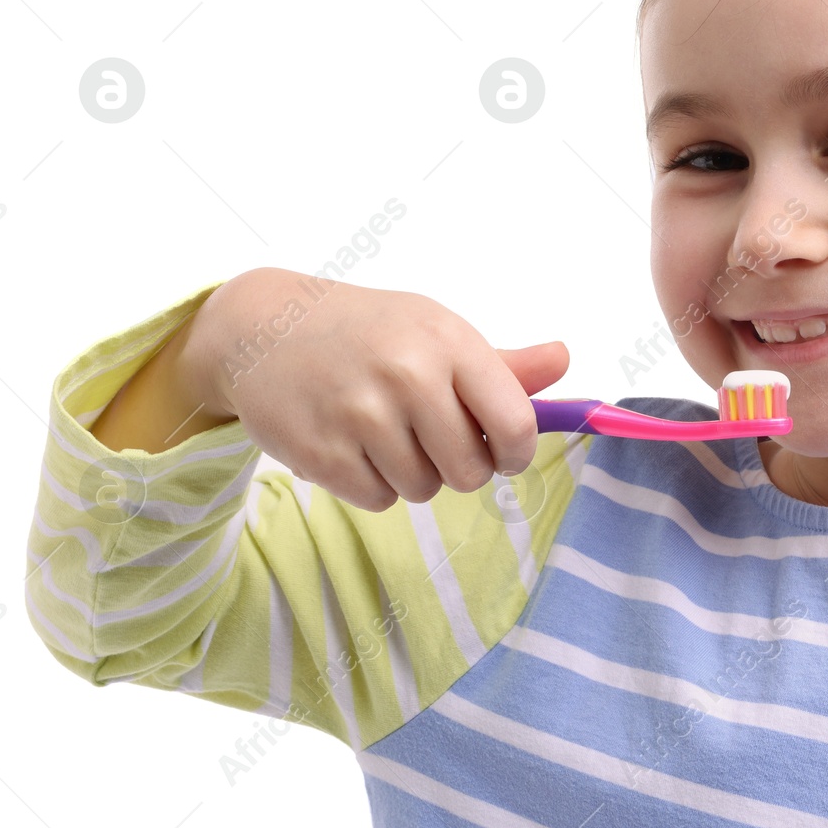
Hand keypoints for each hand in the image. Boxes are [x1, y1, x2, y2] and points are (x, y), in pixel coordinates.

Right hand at [183, 267, 568, 511]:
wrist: (263, 328)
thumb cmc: (366, 331)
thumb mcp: (433, 329)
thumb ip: (502, 363)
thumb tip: (564, 360)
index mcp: (448, 342)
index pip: (514, 424)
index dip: (515, 452)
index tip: (503, 453)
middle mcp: (408, 376)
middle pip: (470, 471)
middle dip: (460, 466)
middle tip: (432, 438)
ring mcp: (361, 415)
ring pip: (425, 489)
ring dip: (413, 473)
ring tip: (384, 431)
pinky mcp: (322, 452)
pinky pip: (379, 500)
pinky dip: (372, 482)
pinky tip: (352, 443)